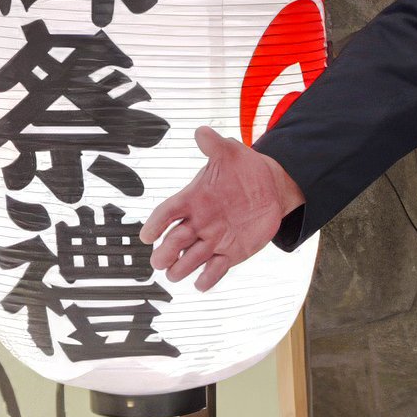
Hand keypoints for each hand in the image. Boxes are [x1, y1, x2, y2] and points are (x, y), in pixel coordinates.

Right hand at [144, 127, 304, 289]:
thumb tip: (202, 132)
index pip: (168, 212)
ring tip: (174, 275)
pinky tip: (201, 285)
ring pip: (192, 257)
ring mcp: (213, 239)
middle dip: (166, 251)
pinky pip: (216, 268)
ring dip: (182, 267)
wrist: (270, 187)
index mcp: (192, 199)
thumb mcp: (231, 154)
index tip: (147, 235)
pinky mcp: (230, 252)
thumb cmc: (243, 169)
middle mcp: (198, 222)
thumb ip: (215, 145)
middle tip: (159, 262)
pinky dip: (209, 277)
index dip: (156, 223)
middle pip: (175, 239)